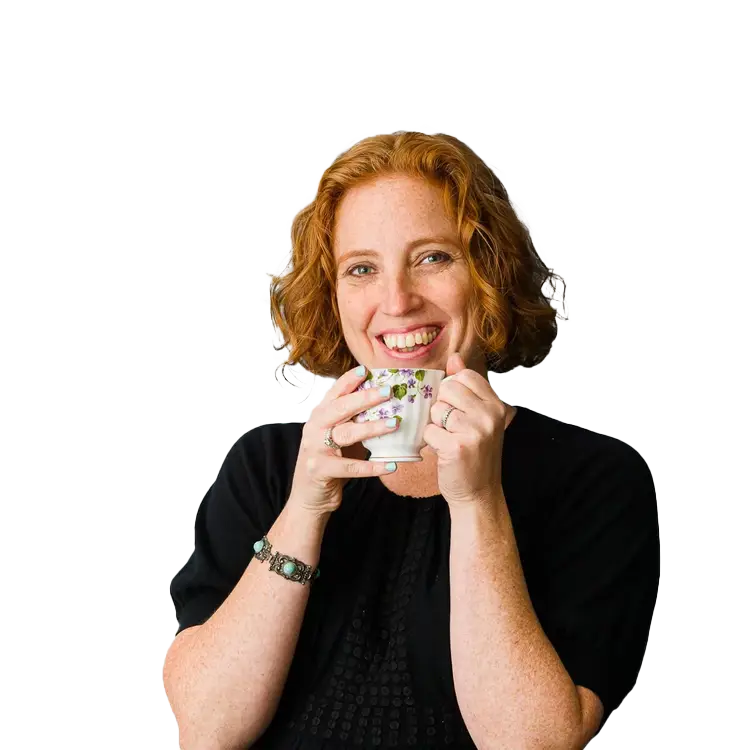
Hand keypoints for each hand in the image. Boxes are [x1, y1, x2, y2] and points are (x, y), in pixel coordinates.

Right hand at [288, 366, 399, 516]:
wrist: (308, 496)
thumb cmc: (329, 462)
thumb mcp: (338, 436)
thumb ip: (353, 420)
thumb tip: (387, 404)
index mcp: (319, 415)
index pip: (334, 392)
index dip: (349, 380)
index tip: (366, 369)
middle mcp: (314, 427)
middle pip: (340, 408)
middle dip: (365, 398)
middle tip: (388, 391)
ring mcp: (315, 448)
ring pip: (346, 434)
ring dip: (372, 428)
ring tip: (395, 424)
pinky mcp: (320, 470)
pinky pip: (351, 467)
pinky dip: (373, 467)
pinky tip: (391, 465)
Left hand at [422, 352, 508, 505]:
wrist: (478, 492)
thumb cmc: (475, 453)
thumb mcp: (478, 417)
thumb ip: (467, 386)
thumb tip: (454, 357)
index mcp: (496, 405)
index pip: (464, 376)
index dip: (453, 390)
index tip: (458, 410)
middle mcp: (489, 415)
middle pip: (447, 390)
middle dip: (442, 408)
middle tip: (452, 428)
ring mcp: (475, 431)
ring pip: (436, 410)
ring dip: (436, 426)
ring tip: (450, 440)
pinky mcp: (456, 447)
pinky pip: (429, 430)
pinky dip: (430, 442)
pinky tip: (444, 451)